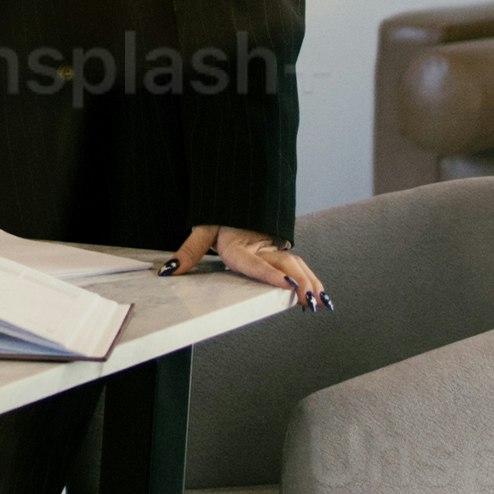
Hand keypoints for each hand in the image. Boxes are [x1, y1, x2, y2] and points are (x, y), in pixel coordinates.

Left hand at [170, 225, 330, 305]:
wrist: (238, 191)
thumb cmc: (219, 213)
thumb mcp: (202, 229)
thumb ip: (189, 251)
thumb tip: (170, 270)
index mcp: (238, 245)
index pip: (255, 263)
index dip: (272, 274)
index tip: (288, 286)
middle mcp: (259, 247)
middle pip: (284, 265)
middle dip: (300, 283)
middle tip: (311, 301)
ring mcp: (272, 247)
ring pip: (296, 265)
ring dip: (311, 283)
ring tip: (323, 302)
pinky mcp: (278, 249)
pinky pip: (297, 265)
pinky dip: (310, 279)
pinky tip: (320, 294)